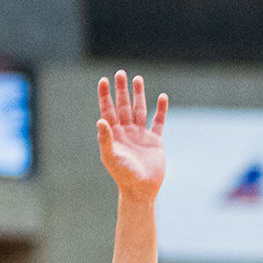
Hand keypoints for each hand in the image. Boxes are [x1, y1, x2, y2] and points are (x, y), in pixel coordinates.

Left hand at [98, 71, 167, 200]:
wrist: (142, 189)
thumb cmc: (123, 174)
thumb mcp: (111, 156)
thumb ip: (105, 139)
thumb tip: (100, 120)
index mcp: (113, 135)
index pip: (108, 110)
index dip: (105, 96)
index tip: (104, 81)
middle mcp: (126, 132)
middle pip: (123, 106)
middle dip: (122, 90)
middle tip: (121, 73)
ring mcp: (140, 135)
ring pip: (139, 110)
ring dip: (139, 95)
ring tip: (138, 79)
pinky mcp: (154, 140)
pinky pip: (158, 121)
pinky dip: (160, 110)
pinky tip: (162, 98)